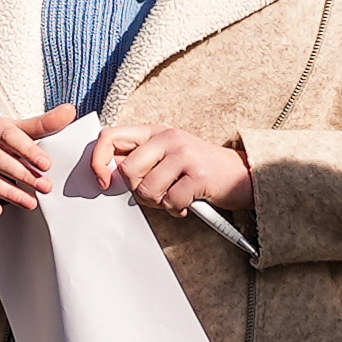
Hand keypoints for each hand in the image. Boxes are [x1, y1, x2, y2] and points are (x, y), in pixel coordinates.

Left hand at [91, 123, 253, 221]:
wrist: (243, 175)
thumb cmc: (199, 170)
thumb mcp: (167, 156)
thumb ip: (139, 159)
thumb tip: (107, 172)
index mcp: (155, 132)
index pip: (110, 137)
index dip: (98, 161)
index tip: (103, 182)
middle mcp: (169, 138)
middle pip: (127, 171)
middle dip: (138, 191)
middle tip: (157, 194)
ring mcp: (185, 154)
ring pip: (147, 190)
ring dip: (159, 203)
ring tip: (174, 197)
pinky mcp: (199, 175)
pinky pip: (170, 201)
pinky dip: (177, 210)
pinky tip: (187, 204)